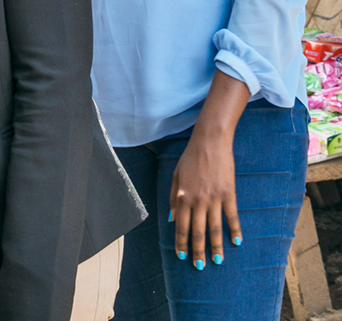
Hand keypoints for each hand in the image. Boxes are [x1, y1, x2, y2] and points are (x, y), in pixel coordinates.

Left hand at [170, 123, 241, 269]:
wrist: (209, 143)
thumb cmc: (190, 159)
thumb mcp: (175, 176)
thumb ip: (173, 198)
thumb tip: (173, 219)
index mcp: (182, 196)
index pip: (181, 226)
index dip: (181, 242)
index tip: (182, 256)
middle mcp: (198, 200)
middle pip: (197, 231)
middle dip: (198, 251)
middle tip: (200, 266)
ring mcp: (214, 198)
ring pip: (214, 228)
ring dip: (216, 246)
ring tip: (218, 261)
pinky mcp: (229, 194)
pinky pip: (232, 216)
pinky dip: (235, 230)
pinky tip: (236, 242)